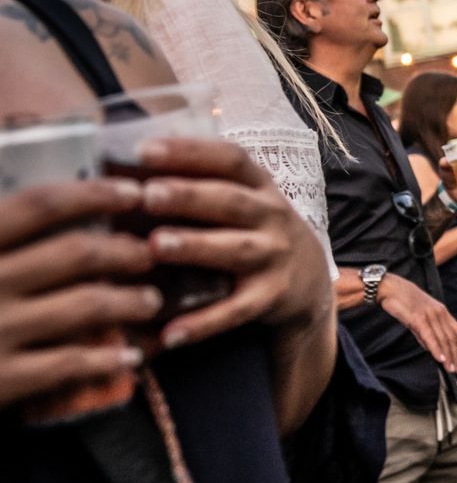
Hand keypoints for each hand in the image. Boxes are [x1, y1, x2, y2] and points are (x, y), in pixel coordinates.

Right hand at [0, 178, 153, 410]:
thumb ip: (1, 228)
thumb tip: (37, 185)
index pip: (40, 204)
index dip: (93, 193)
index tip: (132, 192)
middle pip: (76, 253)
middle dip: (125, 251)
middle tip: (148, 254)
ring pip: (86, 305)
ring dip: (130, 301)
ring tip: (149, 300)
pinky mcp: (1, 378)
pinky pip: (70, 363)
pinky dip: (108, 358)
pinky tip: (129, 356)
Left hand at [138, 137, 332, 351]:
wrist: (308, 280)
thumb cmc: (253, 231)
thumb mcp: (244, 201)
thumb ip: (202, 185)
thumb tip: (123, 171)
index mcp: (260, 186)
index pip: (230, 159)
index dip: (190, 152)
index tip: (144, 149)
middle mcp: (271, 217)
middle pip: (231, 201)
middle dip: (189, 196)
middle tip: (148, 195)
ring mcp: (274, 257)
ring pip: (235, 250)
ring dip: (196, 247)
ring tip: (155, 245)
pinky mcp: (271, 297)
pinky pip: (236, 311)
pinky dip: (204, 322)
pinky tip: (170, 333)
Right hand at [374, 271, 456, 372]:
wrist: (392, 288)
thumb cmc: (404, 301)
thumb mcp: (420, 316)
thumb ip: (426, 332)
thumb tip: (431, 348)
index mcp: (442, 311)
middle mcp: (439, 313)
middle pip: (451, 337)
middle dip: (456, 355)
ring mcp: (430, 315)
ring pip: (442, 339)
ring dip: (448, 356)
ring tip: (451, 368)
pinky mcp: (418, 319)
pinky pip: (430, 337)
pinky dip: (436, 349)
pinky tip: (440, 359)